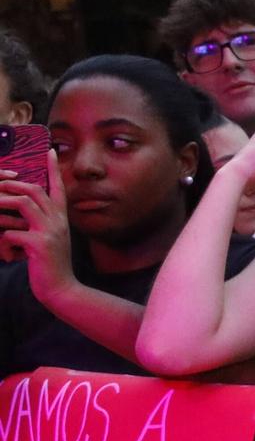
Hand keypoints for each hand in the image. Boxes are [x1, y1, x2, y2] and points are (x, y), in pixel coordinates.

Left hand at [0, 151, 72, 299]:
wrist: (61, 289)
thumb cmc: (51, 266)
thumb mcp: (49, 241)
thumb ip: (39, 225)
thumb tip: (19, 215)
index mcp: (61, 219)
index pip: (58, 188)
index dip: (52, 169)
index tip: (49, 151)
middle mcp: (58, 221)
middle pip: (35, 190)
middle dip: (13, 184)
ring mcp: (49, 232)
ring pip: (22, 203)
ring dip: (2, 204)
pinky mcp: (38, 245)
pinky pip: (11, 233)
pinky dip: (3, 243)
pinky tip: (7, 255)